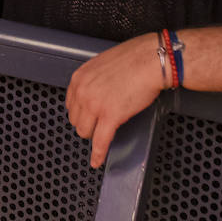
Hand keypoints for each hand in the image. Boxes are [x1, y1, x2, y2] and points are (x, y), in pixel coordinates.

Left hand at [65, 32, 163, 167]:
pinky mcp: (110, 116)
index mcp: (79, 78)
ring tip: (103, 135)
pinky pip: (100, 141)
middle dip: (87, 124)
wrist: (150, 60)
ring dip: (93, 136)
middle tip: (99, 125)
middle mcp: (82, 91)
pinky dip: (98, 154)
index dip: (81, 113)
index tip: (87, 117)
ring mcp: (95, 105)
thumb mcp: (102, 65)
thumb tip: (95, 91)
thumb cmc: (134, 59)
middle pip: (77, 120)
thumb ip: (93, 80)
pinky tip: (97, 161)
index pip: (71, 104)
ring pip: (85, 132)